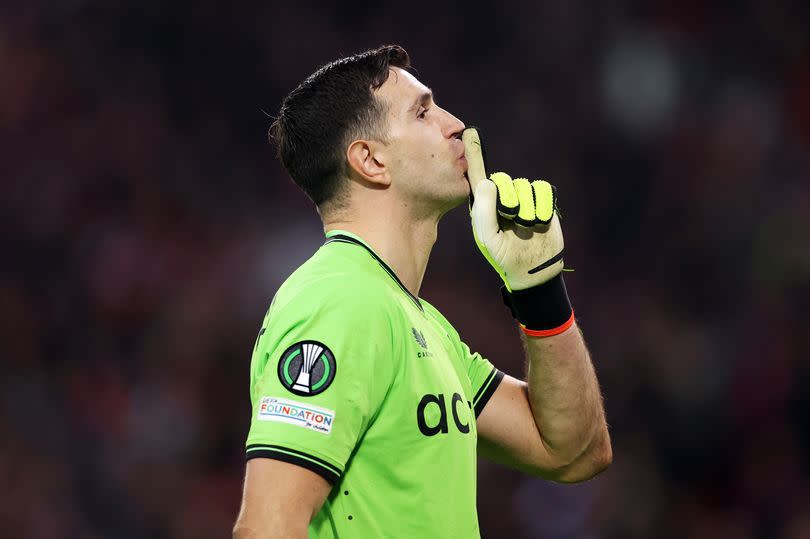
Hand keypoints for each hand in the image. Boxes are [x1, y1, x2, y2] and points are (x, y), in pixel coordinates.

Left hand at [462, 128, 564, 290]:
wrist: (532, 267)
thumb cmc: (504, 254)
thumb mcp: (488, 237)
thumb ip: (484, 211)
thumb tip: (488, 182)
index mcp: (484, 203)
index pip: (478, 174)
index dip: (474, 154)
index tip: (469, 132)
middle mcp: (502, 195)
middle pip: (503, 180)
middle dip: (508, 203)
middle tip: (511, 223)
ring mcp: (523, 195)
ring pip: (524, 187)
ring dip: (526, 211)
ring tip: (525, 228)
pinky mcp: (542, 199)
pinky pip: (542, 191)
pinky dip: (541, 209)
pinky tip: (539, 223)